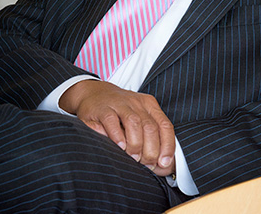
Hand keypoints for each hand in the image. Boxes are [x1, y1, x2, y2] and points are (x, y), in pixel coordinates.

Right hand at [59, 79, 175, 175]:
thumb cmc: (118, 113)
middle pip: (150, 127)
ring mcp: (118, 103)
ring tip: (133, 157)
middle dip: (151, 150)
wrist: (93, 93)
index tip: (163, 163)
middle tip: (145, 163)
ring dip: (135, 144)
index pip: (165, 126)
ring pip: (133, 123)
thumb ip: (151, 138)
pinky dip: (117, 136)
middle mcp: (136, 102)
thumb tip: (163, 166)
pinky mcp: (102, 108)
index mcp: (149, 105)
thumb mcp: (138, 119)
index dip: (167, 146)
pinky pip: (112, 121)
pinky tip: (119, 146)